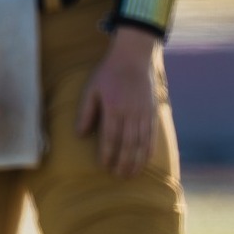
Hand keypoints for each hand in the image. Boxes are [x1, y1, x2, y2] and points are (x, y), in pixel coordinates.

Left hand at [77, 29, 161, 177]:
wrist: (134, 57)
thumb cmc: (108, 74)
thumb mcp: (91, 90)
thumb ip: (85, 113)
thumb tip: (80, 135)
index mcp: (114, 108)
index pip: (111, 138)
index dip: (108, 154)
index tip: (104, 166)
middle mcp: (131, 113)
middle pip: (128, 144)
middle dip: (123, 162)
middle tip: (118, 176)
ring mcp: (144, 113)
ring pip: (142, 142)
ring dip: (137, 160)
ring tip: (131, 174)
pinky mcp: (153, 111)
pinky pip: (152, 135)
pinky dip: (149, 150)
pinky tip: (145, 160)